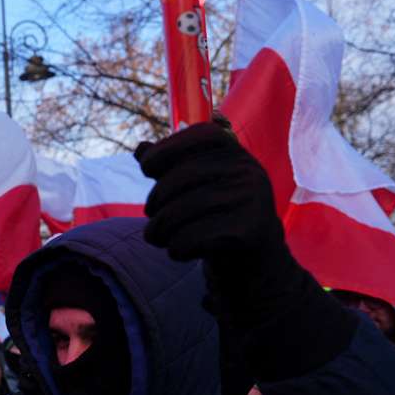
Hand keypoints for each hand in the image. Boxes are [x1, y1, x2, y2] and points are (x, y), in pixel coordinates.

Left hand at [134, 122, 285, 264]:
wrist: (253, 259)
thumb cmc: (215, 214)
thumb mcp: (194, 186)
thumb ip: (169, 166)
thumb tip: (141, 149)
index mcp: (237, 153)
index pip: (201, 135)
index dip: (166, 147)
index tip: (145, 168)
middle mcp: (249, 171)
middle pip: (183, 176)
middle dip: (156, 199)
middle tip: (149, 214)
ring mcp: (253, 200)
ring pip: (184, 209)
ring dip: (158, 228)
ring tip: (155, 236)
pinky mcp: (250, 231)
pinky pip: (193, 236)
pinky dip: (175, 247)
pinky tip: (177, 251)